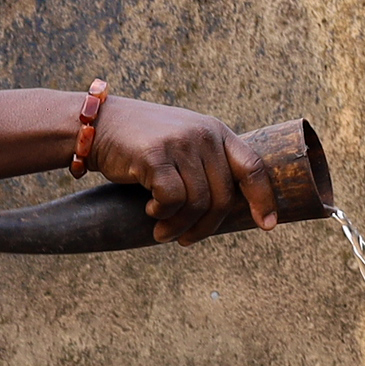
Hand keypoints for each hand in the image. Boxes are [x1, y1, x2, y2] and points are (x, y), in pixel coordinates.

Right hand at [85, 98, 276, 244]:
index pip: (252, 167)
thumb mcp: (182, 144)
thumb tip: (227, 208)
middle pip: (222, 196)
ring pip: (197, 202)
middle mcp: (203, 134)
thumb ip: (206, 164)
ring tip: (162, 231)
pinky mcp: (156, 155)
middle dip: (206, 226)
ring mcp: (181, 143)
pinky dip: (162, 213)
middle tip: (187, 240)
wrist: (97, 126)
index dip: (263, 199)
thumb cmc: (141, 143)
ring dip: (179, 226)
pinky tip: (150, 210)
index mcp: (216, 132)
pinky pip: (172, 199)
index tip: (267, 226)